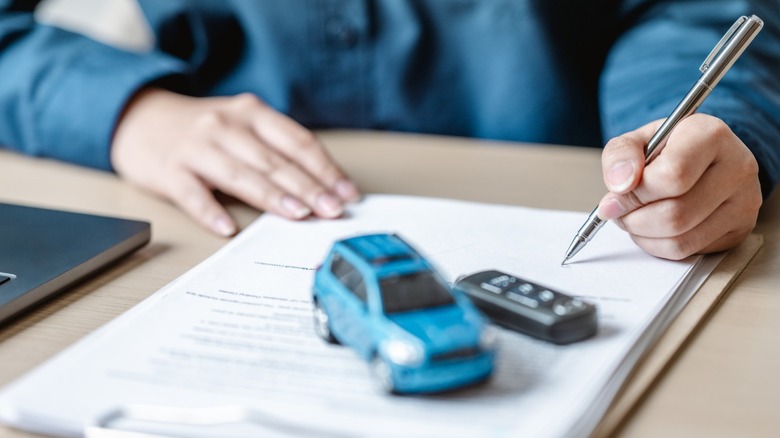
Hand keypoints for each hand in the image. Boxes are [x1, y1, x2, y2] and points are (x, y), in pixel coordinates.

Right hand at [111, 88, 359, 235]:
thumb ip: (278, 151)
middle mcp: (225, 126)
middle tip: (333, 210)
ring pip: (240, 175)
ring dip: (273, 197)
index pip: (298, 142)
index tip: (348, 194)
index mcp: (252, 113)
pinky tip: (228, 228)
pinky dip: (210, 211)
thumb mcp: (244, 127)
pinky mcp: (169, 170)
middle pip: (274, 160)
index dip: (325, 169)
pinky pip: (192, 194)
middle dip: (309, 187)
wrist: (140, 120)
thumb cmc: (206, 132)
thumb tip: (325, 189)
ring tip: (298, 215)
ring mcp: (196, 147)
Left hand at [597, 114, 761, 259]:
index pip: (672, 175)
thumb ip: (620, 155)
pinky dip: (657, 246)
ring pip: (680, 239)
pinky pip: (687, 251)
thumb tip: (619, 185)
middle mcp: (737, 167)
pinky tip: (652, 228)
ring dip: (642, 235)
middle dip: (634, 218)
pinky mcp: (740, 229)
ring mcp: (744, 201)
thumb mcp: (638, 140)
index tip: (615, 194)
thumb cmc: (669, 149)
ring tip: (633, 217)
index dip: (635, 192)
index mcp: (710, 135)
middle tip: (618, 210)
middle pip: (675, 214)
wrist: (703, 159)